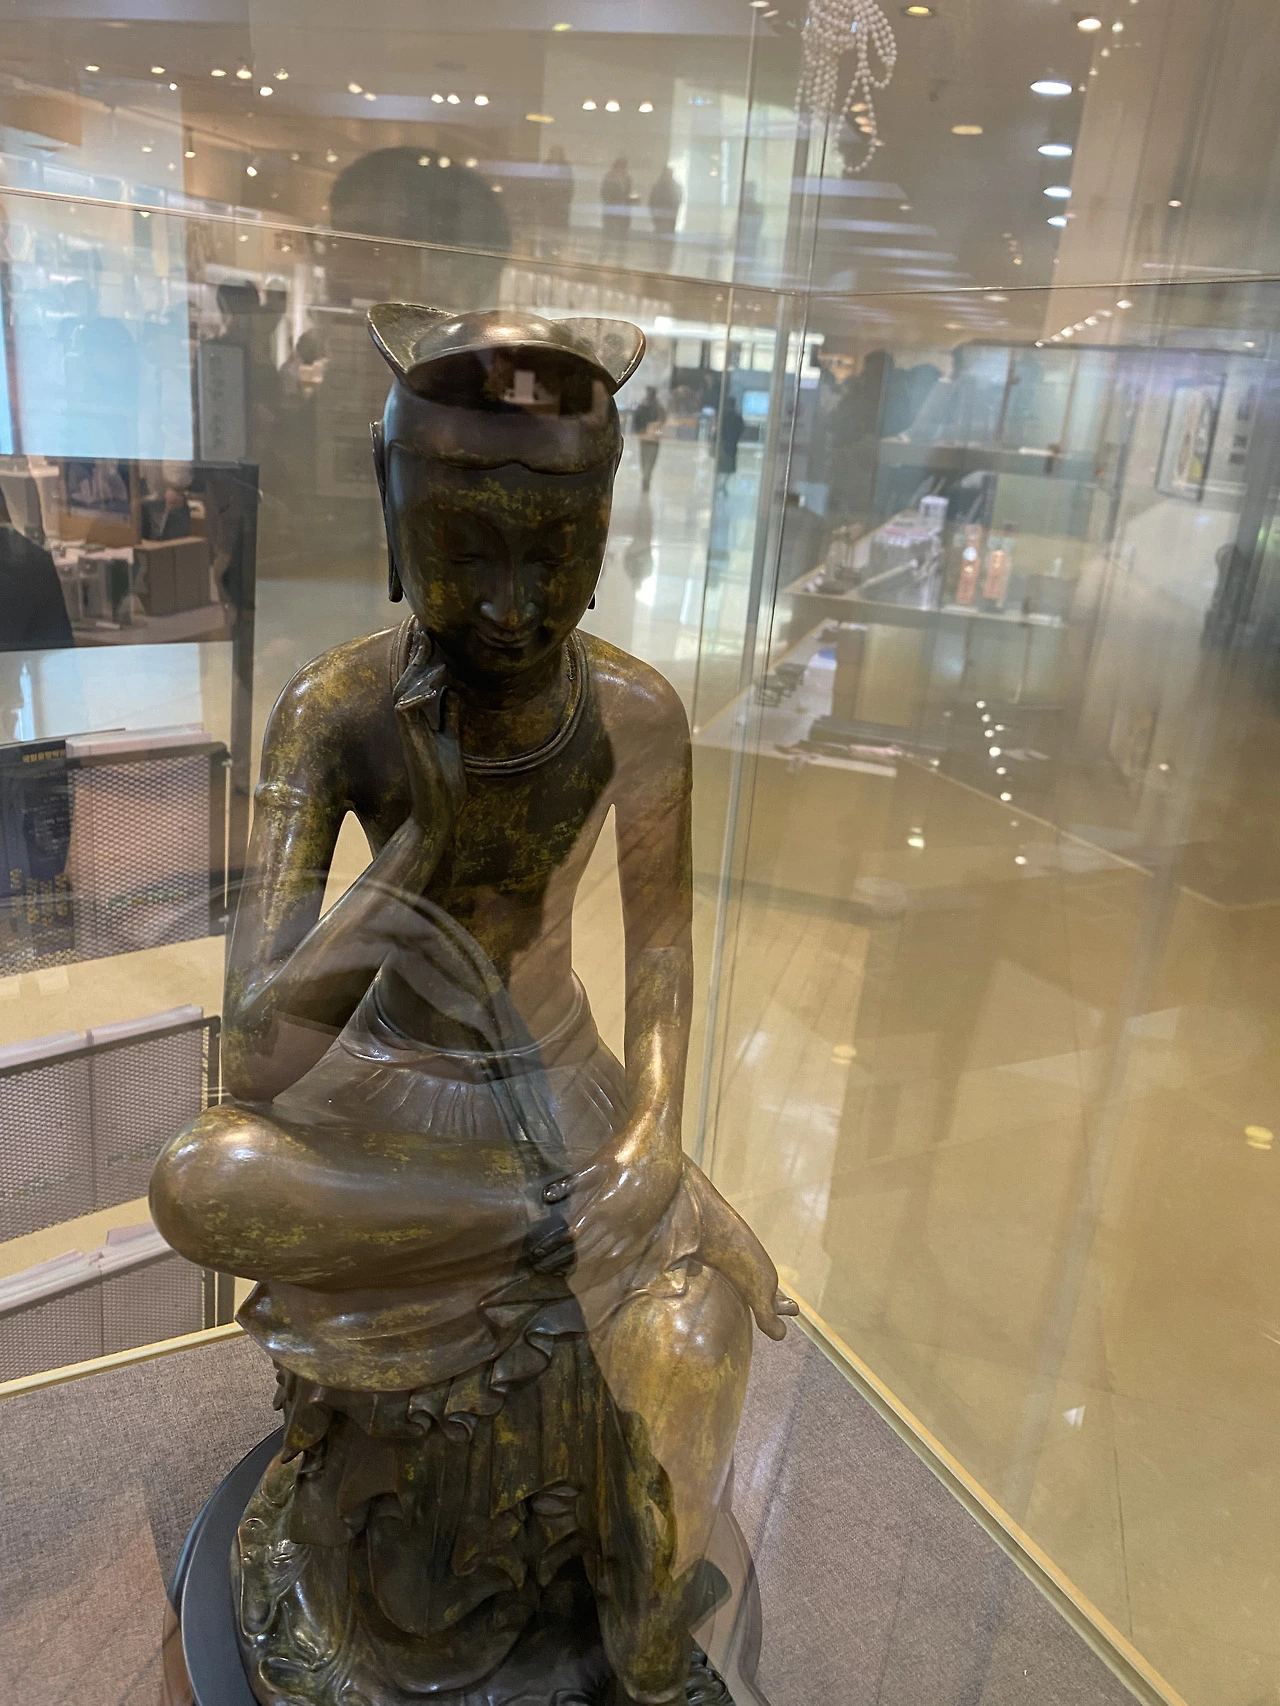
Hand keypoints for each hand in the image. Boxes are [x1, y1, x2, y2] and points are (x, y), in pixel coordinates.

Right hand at [394, 632, 465, 833]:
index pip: (419, 681)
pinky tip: (432, 690)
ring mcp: (411, 734)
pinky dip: (418, 698)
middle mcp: (412, 724)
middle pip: (407, 680)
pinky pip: (407, 713)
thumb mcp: (452, 740)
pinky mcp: (412, 745)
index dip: (422, 658)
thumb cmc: (443, 782)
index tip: (428, 633)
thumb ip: (450, 716)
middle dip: (415, 655)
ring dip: (419, 672)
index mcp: (422, 720)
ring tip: (435, 656)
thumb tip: (453, 690)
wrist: (437, 813)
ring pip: (405, 692)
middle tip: (422, 629)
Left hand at [539, 1117, 681, 1279]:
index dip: (552, 1247)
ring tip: (562, 1272)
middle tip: (542, 1268)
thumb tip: (546, 1197)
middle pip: (584, 1250)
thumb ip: (571, 1183)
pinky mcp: (645, 1228)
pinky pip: (623, 1253)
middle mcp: (617, 1222)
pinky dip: (606, 1262)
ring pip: (602, 1255)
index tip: (537, 1255)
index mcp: (602, 1206)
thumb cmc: (625, 1150)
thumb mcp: (596, 1164)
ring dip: (581, 1266)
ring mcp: (632, 1228)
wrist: (661, 1147)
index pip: (571, 1236)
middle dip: (561, 1261)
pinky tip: (596, 1265)